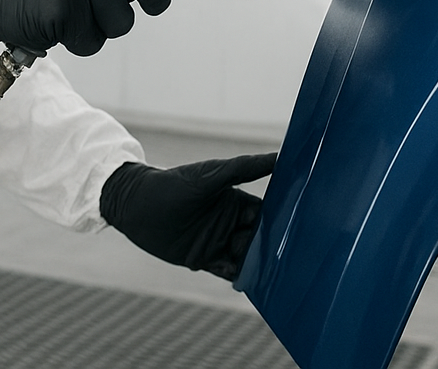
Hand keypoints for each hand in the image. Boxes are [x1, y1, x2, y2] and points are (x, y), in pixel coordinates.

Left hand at [99, 153, 277, 280]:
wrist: (137, 206)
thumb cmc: (175, 184)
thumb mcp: (213, 176)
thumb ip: (246, 168)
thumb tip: (280, 156)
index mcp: (236, 201)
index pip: (266, 214)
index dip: (280, 221)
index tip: (300, 228)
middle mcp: (230, 222)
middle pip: (259, 239)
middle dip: (271, 247)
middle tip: (292, 258)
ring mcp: (218, 242)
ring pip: (246, 258)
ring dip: (257, 265)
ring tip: (273, 273)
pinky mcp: (203, 259)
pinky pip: (227, 272)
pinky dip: (239, 277)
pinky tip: (247, 281)